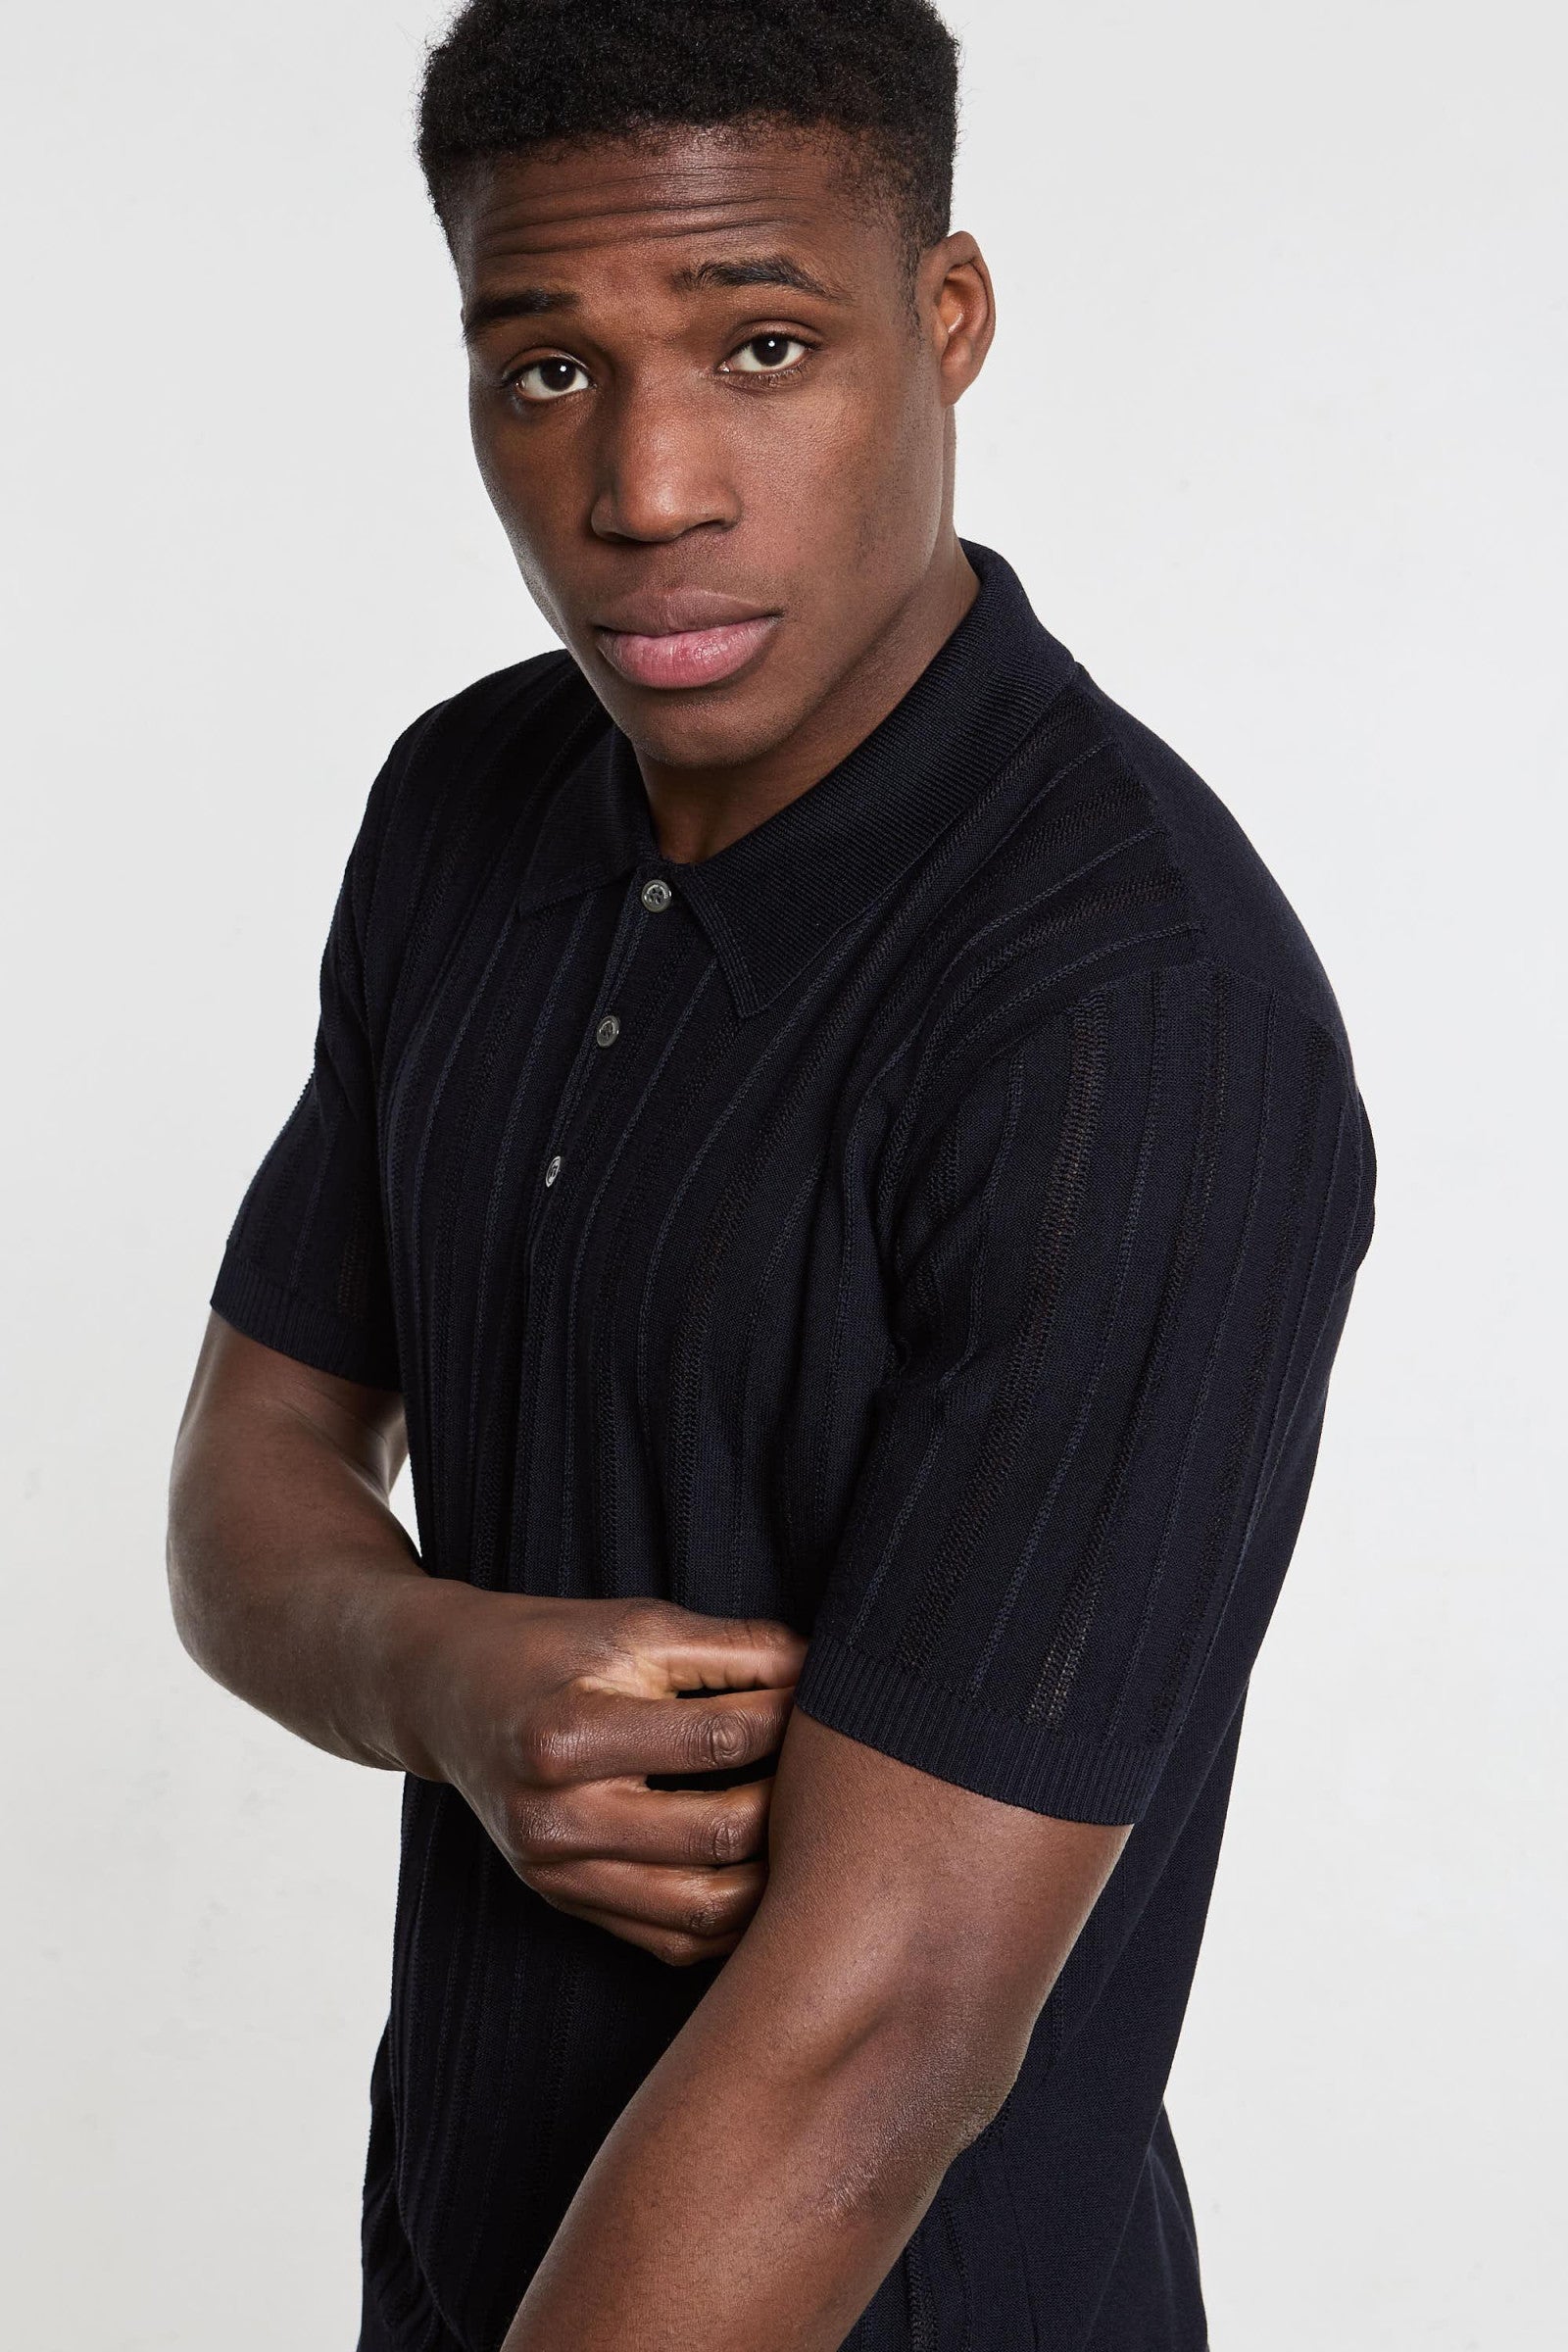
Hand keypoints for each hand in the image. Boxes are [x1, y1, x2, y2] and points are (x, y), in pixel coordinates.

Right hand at [399, 1587, 807, 1964]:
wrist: (446, 1694)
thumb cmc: (550, 1646)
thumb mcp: (635, 1624)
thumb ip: (735, 1647)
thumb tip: (828, 1670)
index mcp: (566, 1735)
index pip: (719, 1738)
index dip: (790, 1717)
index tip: (827, 1699)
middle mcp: (553, 1818)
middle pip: (718, 1832)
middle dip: (793, 1799)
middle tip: (832, 1771)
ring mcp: (556, 1876)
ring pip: (704, 1909)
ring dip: (777, 1875)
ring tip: (813, 1831)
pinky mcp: (567, 1905)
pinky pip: (672, 1942)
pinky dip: (734, 1920)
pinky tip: (769, 1877)